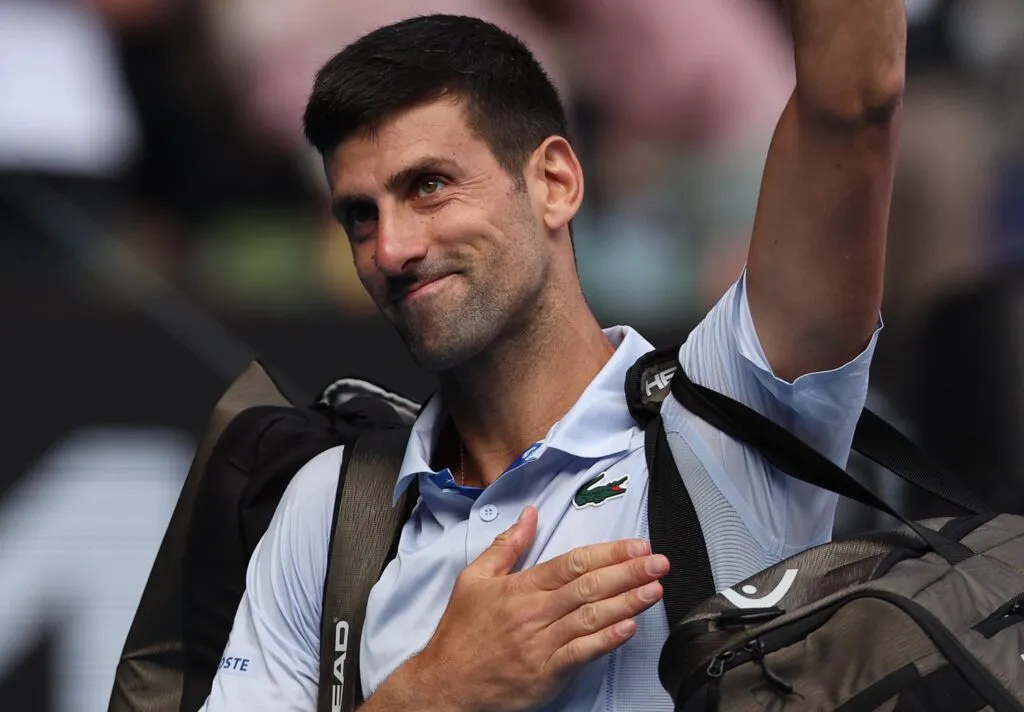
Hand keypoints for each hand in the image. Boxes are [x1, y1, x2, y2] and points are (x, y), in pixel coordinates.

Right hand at [407, 505, 668, 711]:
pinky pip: (581, 654)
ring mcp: (541, 644)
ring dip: (627, 602)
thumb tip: (530, 514)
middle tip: (658, 562)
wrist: (445, 684)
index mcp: (520, 587)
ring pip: (590, 618)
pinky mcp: (546, 674)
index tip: (636, 545)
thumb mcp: (473, 578)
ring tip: (654, 589)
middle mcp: (533, 613)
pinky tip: (629, 629)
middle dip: (628, 572)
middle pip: (588, 587)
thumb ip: (506, 546)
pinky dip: (606, 640)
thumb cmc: (460, 632)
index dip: (608, 553)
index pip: (572, 563)